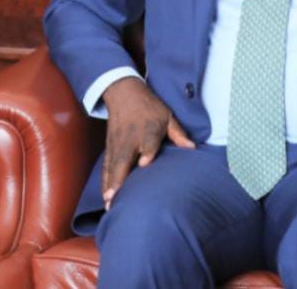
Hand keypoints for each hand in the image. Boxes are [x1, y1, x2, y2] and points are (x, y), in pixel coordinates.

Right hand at [100, 77, 194, 209]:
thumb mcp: (167, 116)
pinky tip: (105, 195)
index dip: (147, 152)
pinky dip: (105, 180)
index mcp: (148, 129)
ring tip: (108, 203)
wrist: (124, 93)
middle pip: (124, 158)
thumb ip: (178, 133)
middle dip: (119, 178)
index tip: (145, 163)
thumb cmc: (149, 107)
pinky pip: (106, 166)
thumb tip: (192, 148)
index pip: (148, 142)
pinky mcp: (110, 147)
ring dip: (110, 184)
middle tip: (115, 198)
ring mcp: (118, 143)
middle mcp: (130, 138)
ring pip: (112, 165)